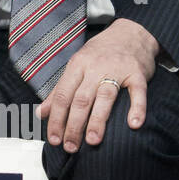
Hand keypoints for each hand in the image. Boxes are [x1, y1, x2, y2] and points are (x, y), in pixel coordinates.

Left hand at [38, 18, 160, 151]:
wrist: (131, 33)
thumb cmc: (100, 53)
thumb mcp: (76, 66)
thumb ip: (59, 91)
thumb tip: (41, 113)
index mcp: (77, 66)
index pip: (62, 96)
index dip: (56, 119)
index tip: (53, 139)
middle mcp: (95, 67)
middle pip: (81, 99)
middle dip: (73, 125)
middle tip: (70, 146)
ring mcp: (117, 69)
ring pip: (105, 96)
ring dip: (98, 120)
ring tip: (92, 141)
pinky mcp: (137, 73)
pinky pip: (138, 92)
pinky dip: (137, 108)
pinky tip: (134, 125)